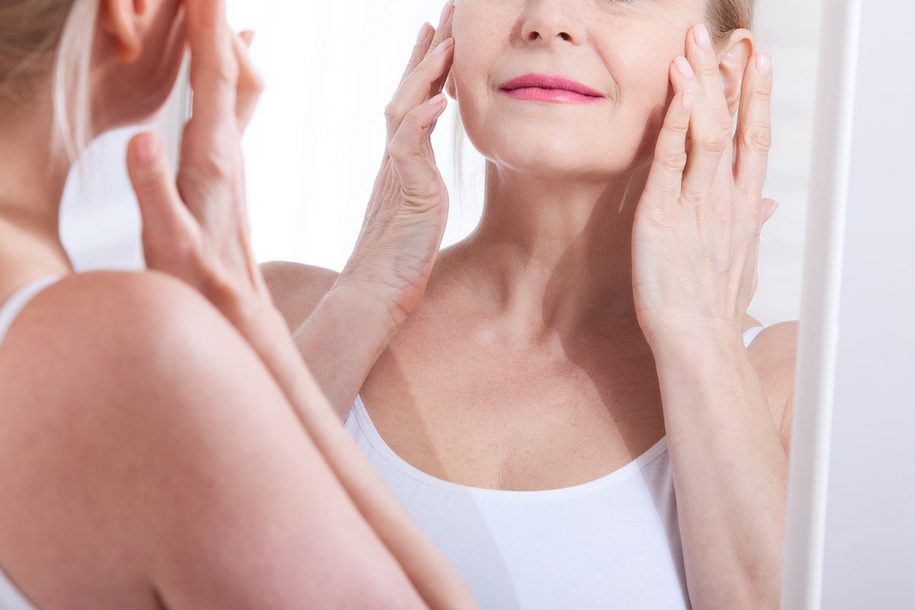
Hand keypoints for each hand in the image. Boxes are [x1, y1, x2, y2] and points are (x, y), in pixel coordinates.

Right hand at [126, 0, 267, 327]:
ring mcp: (231, 158)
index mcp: (212, 157)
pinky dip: (222, 71)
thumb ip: (152, 191)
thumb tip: (140, 138)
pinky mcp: (226, 169)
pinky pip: (229, 105)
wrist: (235, 307)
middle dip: (218, 20)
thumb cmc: (198, 278)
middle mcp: (229, 150)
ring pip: (236, 85)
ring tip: (208, 8)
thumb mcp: (165, 239)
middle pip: (234, 68)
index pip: (215, 75)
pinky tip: (219, 65)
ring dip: (223, 42)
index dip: (210, 25)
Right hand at [335, 1, 455, 325]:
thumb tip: (426, 175)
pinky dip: (421, 121)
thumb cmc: (396, 262)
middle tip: (446, 12)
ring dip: (426, 72)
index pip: (415, 102)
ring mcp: (397, 172)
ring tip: (446, 39)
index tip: (441, 33)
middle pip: (409, 91)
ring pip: (406, 109)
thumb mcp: (415, 212)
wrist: (373, 295)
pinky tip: (438, 100)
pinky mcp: (404, 191)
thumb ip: (419, 184)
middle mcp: (396, 159)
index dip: (428, 67)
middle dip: (431, 50)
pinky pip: (409, 149)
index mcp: (402, 161)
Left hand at [631, 24, 777, 347]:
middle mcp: (725, 199)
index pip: (753, 141)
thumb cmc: (714, 309)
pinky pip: (669, 159)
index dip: (756, 99)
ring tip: (696, 44)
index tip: (758, 63)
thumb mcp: (742, 263)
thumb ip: (752, 227)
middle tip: (729, 35)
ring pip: (706, 132)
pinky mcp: (662, 214)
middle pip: (734, 125)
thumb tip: (767, 207)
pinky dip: (673, 120)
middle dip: (732, 77)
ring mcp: (696, 204)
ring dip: (701, 85)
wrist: (697, 342)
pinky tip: (674, 89)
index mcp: (743, 208)